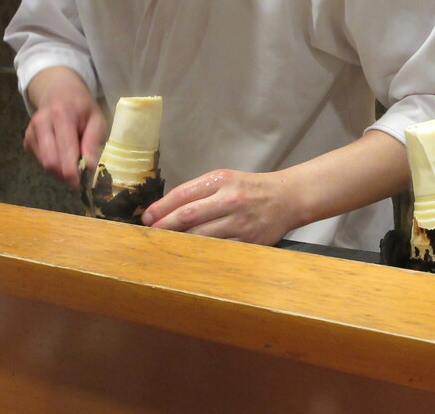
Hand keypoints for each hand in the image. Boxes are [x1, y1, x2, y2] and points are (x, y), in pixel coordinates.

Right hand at [23, 66, 106, 188]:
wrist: (58, 92)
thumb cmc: (82, 107)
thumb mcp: (96, 119)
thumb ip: (93, 141)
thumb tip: (88, 167)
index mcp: (61, 115)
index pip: (65, 149)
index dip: (72, 171)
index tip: (82, 183)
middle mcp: (41, 123)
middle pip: (51, 161)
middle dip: (66, 176)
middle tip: (79, 180)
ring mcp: (31, 132)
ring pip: (44, 165)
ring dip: (60, 173)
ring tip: (74, 166)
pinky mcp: (27, 141)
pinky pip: (40, 162)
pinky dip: (54, 167)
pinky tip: (63, 158)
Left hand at [141, 169, 298, 244]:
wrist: (287, 198)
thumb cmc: (250, 188)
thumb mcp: (225, 179)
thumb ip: (198, 191)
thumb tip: (165, 210)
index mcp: (221, 181)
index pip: (183, 194)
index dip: (161, 208)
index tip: (147, 218)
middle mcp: (230, 199)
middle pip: (188, 216)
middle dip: (164, 227)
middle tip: (150, 234)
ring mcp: (240, 222)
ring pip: (201, 236)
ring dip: (179, 243)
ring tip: (166, 246)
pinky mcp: (249, 241)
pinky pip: (219, 250)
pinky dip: (201, 254)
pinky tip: (190, 256)